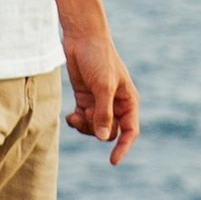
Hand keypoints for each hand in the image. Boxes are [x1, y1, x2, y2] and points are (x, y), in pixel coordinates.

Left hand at [63, 16, 137, 163]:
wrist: (81, 37)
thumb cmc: (98, 58)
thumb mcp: (103, 85)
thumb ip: (103, 112)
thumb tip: (102, 137)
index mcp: (128, 100)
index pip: (130, 130)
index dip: (124, 147)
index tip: (113, 162)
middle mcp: (115, 104)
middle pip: (110, 132)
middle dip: (96, 131)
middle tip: (84, 118)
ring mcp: (99, 102)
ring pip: (94, 128)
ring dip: (84, 127)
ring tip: (74, 117)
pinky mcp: (85, 98)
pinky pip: (82, 120)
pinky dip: (76, 122)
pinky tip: (70, 116)